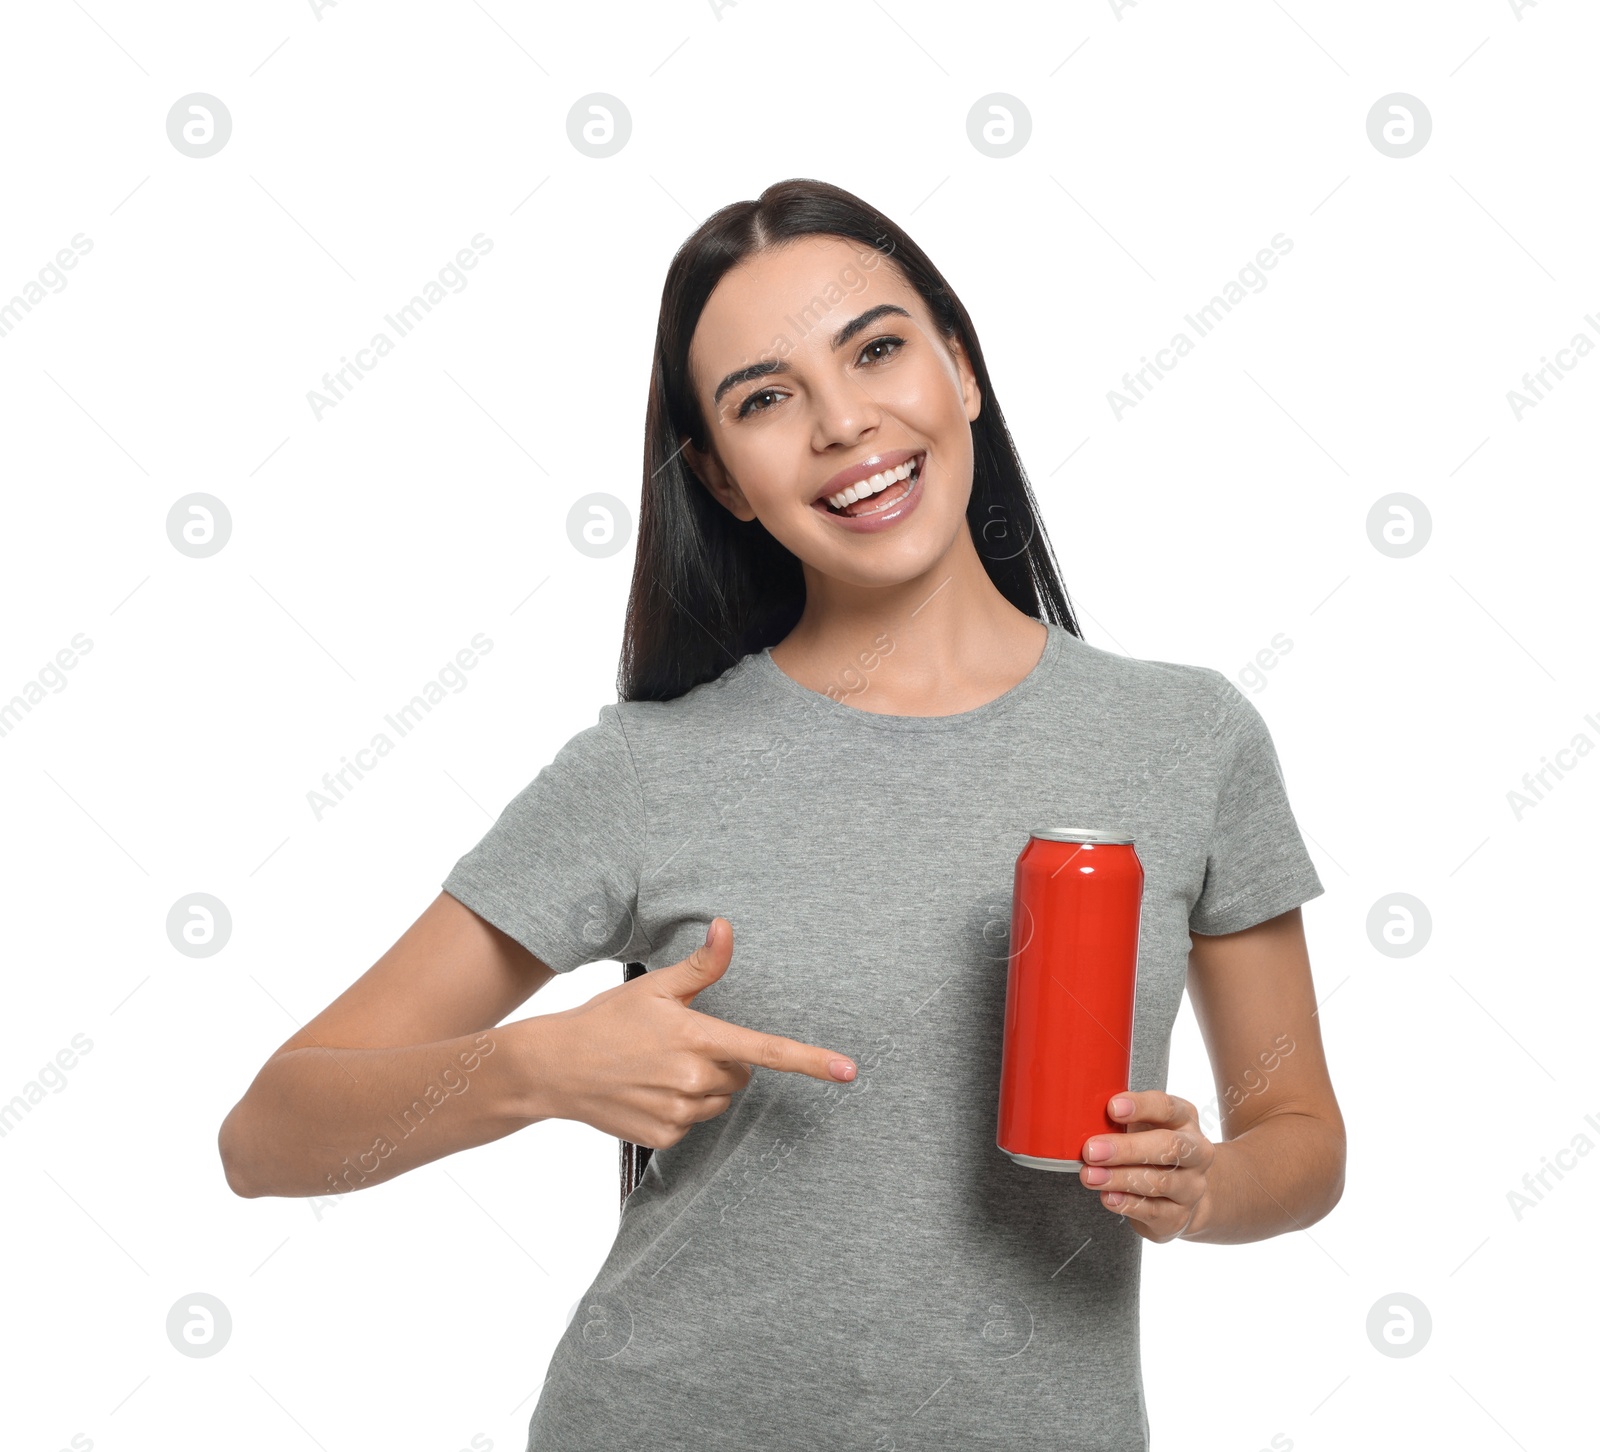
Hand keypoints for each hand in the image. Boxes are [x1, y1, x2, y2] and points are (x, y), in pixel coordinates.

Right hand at [539, 917, 856, 1148]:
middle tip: (678, 1044)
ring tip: (657, 1068)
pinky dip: (679, 1109)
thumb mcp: (655, 986)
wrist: (554, 1067)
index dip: (811, 1061)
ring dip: (702, 1085)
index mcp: (698, 1038)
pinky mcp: (665, 1136)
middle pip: (740, 1074)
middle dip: (721, 1059)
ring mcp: (680, 1112)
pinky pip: (693, 1123)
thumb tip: (727, 927)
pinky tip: (647, 1091)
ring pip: (719, 1099)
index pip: (766, 1050)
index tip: (848, 1071)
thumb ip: (702, 965)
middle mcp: (694, 1079)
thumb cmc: (607, 1020)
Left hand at [1079, 1091, 1215, 1242]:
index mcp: (1184, 1119)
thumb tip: (1081, 1113)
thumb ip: (1120, 1118)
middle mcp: (1196, 1153)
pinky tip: (1107, 1197)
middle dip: (1126, 1148)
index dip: (1140, 1106)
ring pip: (1159, 1182)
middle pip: (1169, 1147)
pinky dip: (1127, 1204)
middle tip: (1091, 1150)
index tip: (1111, 1108)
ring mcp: (1191, 1187)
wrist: (1179, 1194)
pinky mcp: (1179, 1216)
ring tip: (1090, 1176)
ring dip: (1119, 1178)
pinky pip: (1153, 1211)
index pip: (1167, 1107)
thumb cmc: (1151, 1147)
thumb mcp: (1142, 1124)